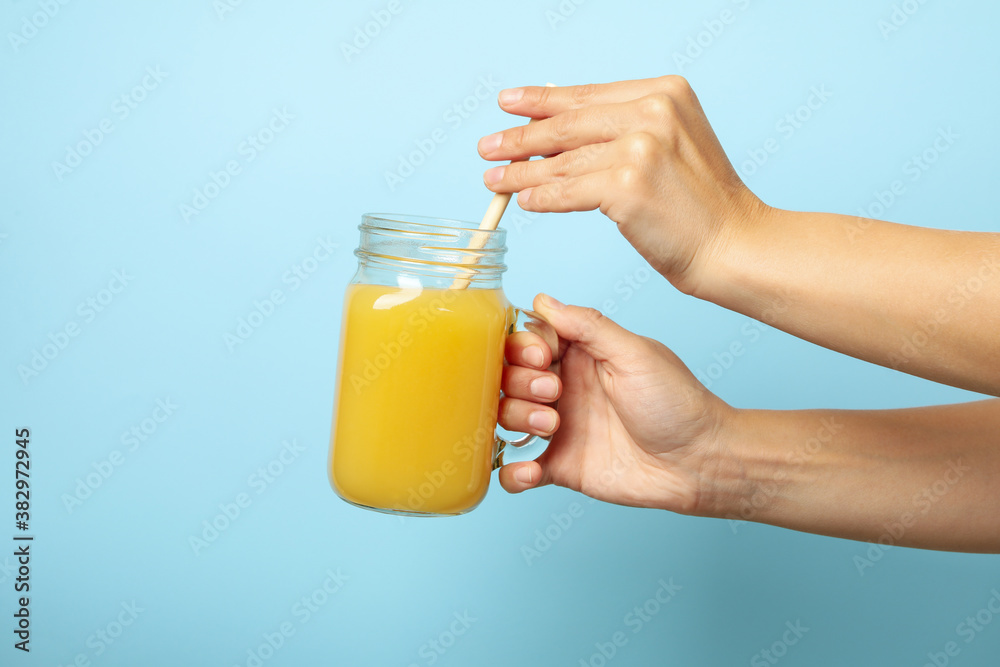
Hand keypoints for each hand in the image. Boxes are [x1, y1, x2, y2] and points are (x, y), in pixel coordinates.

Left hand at [478, 76, 767, 293]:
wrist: (735, 244)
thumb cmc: (703, 207)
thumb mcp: (673, 146)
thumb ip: (626, 130)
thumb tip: (558, 136)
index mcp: (665, 92)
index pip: (588, 95)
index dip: (542, 100)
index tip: (509, 102)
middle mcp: (653, 111)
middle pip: (568, 124)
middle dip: (520, 136)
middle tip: (487, 145)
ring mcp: (640, 146)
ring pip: (562, 160)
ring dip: (520, 173)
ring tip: (493, 181)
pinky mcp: (627, 184)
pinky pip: (567, 191)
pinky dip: (541, 197)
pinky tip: (524, 201)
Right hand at [497, 293, 732, 514]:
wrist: (699, 462)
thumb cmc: (677, 403)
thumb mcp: (635, 354)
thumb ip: (589, 326)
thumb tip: (543, 300)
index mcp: (580, 355)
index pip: (527, 339)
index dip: (523, 347)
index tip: (543, 357)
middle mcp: (564, 388)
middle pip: (508, 375)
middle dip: (520, 382)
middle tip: (553, 393)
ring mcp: (559, 428)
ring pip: (506, 416)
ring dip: (517, 417)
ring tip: (552, 426)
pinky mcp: (560, 466)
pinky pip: (516, 469)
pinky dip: (511, 472)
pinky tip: (530, 471)